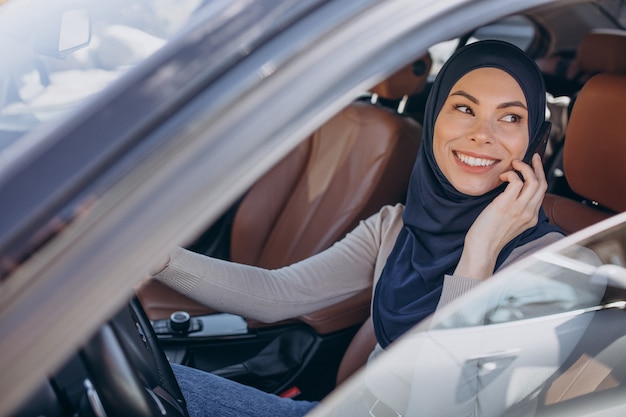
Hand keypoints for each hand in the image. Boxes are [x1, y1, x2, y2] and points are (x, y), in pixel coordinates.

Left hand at [454, 153, 546, 278]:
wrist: (482, 248)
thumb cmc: (490, 236)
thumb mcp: (509, 222)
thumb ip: (515, 209)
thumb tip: (511, 190)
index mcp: (531, 217)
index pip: (542, 192)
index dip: (539, 175)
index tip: (534, 165)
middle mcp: (529, 212)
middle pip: (542, 184)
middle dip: (537, 166)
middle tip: (529, 157)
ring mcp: (519, 209)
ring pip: (533, 180)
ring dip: (524, 167)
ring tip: (514, 164)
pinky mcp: (506, 205)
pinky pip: (516, 182)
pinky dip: (511, 174)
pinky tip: (502, 176)